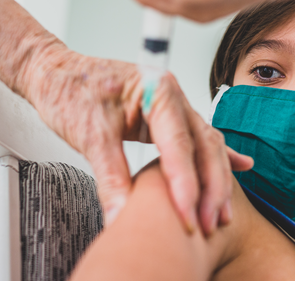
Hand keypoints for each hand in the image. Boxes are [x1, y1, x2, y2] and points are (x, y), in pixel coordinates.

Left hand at [17, 43, 253, 234]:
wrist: (54, 73)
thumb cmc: (69, 89)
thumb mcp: (88, 134)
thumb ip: (110, 175)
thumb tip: (122, 215)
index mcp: (157, 88)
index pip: (179, 143)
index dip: (185, 182)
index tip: (187, 214)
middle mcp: (171, 95)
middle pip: (203, 145)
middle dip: (209, 187)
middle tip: (208, 223)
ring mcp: (172, 105)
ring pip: (205, 145)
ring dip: (214, 180)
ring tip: (219, 214)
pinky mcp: (164, 118)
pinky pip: (196, 139)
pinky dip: (217, 156)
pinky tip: (240, 166)